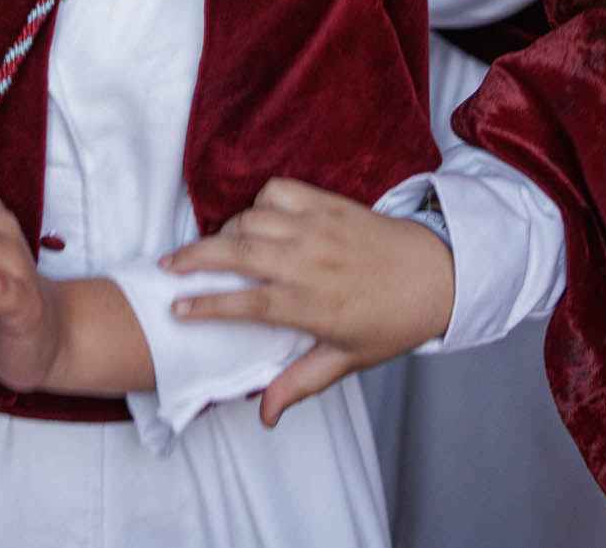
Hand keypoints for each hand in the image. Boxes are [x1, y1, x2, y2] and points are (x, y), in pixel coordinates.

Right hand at [164, 177, 456, 425]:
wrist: (437, 274)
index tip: (176, 309)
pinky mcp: (328, 203)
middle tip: (168, 267)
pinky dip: (258, 201)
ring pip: (252, 218)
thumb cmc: (391, 322)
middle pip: (237, 252)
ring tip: (212, 249)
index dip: (208, 306)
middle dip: (194, 257)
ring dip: (226, 232)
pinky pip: (278, 190)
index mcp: (313, 305)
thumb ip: (300, 382)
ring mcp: (318, 227)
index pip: (248, 304)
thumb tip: (264, 415)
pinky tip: (255, 219)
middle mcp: (310, 262)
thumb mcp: (347, 360)